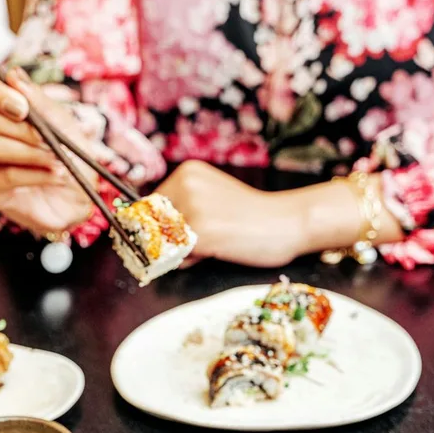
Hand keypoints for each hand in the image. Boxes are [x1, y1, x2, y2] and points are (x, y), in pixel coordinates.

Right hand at [0, 70, 91, 236]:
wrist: (79, 194)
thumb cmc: (67, 153)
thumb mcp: (59, 120)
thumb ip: (36, 99)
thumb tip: (12, 74)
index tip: (23, 107)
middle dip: (19, 128)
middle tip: (47, 139)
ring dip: (27, 151)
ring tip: (55, 159)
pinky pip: (3, 175)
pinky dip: (35, 173)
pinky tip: (55, 174)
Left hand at [154, 161, 309, 267]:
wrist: (287, 222)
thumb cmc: (252, 216)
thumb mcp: (211, 198)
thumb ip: (183, 207)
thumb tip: (146, 233)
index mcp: (187, 172)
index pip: (150, 206)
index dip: (160, 227)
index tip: (177, 235)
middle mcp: (186, 184)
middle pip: (153, 224)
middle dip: (168, 240)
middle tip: (201, 241)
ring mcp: (192, 207)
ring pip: (163, 241)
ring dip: (179, 252)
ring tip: (211, 245)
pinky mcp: (201, 232)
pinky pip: (177, 255)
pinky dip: (189, 261)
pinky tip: (213, 251)